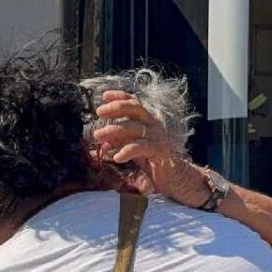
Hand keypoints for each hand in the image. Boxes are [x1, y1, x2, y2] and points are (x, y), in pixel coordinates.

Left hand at [90, 91, 210, 206]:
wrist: (173, 177)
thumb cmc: (151, 160)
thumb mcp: (131, 147)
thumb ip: (118, 141)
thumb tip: (101, 139)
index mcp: (147, 121)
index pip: (134, 103)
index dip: (120, 96)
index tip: (104, 95)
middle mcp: (153, 124)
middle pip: (135, 108)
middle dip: (116, 108)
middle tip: (99, 112)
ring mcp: (157, 136)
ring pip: (134, 128)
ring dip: (114, 130)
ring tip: (98, 135)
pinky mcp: (159, 150)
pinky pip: (140, 147)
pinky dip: (127, 151)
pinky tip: (116, 157)